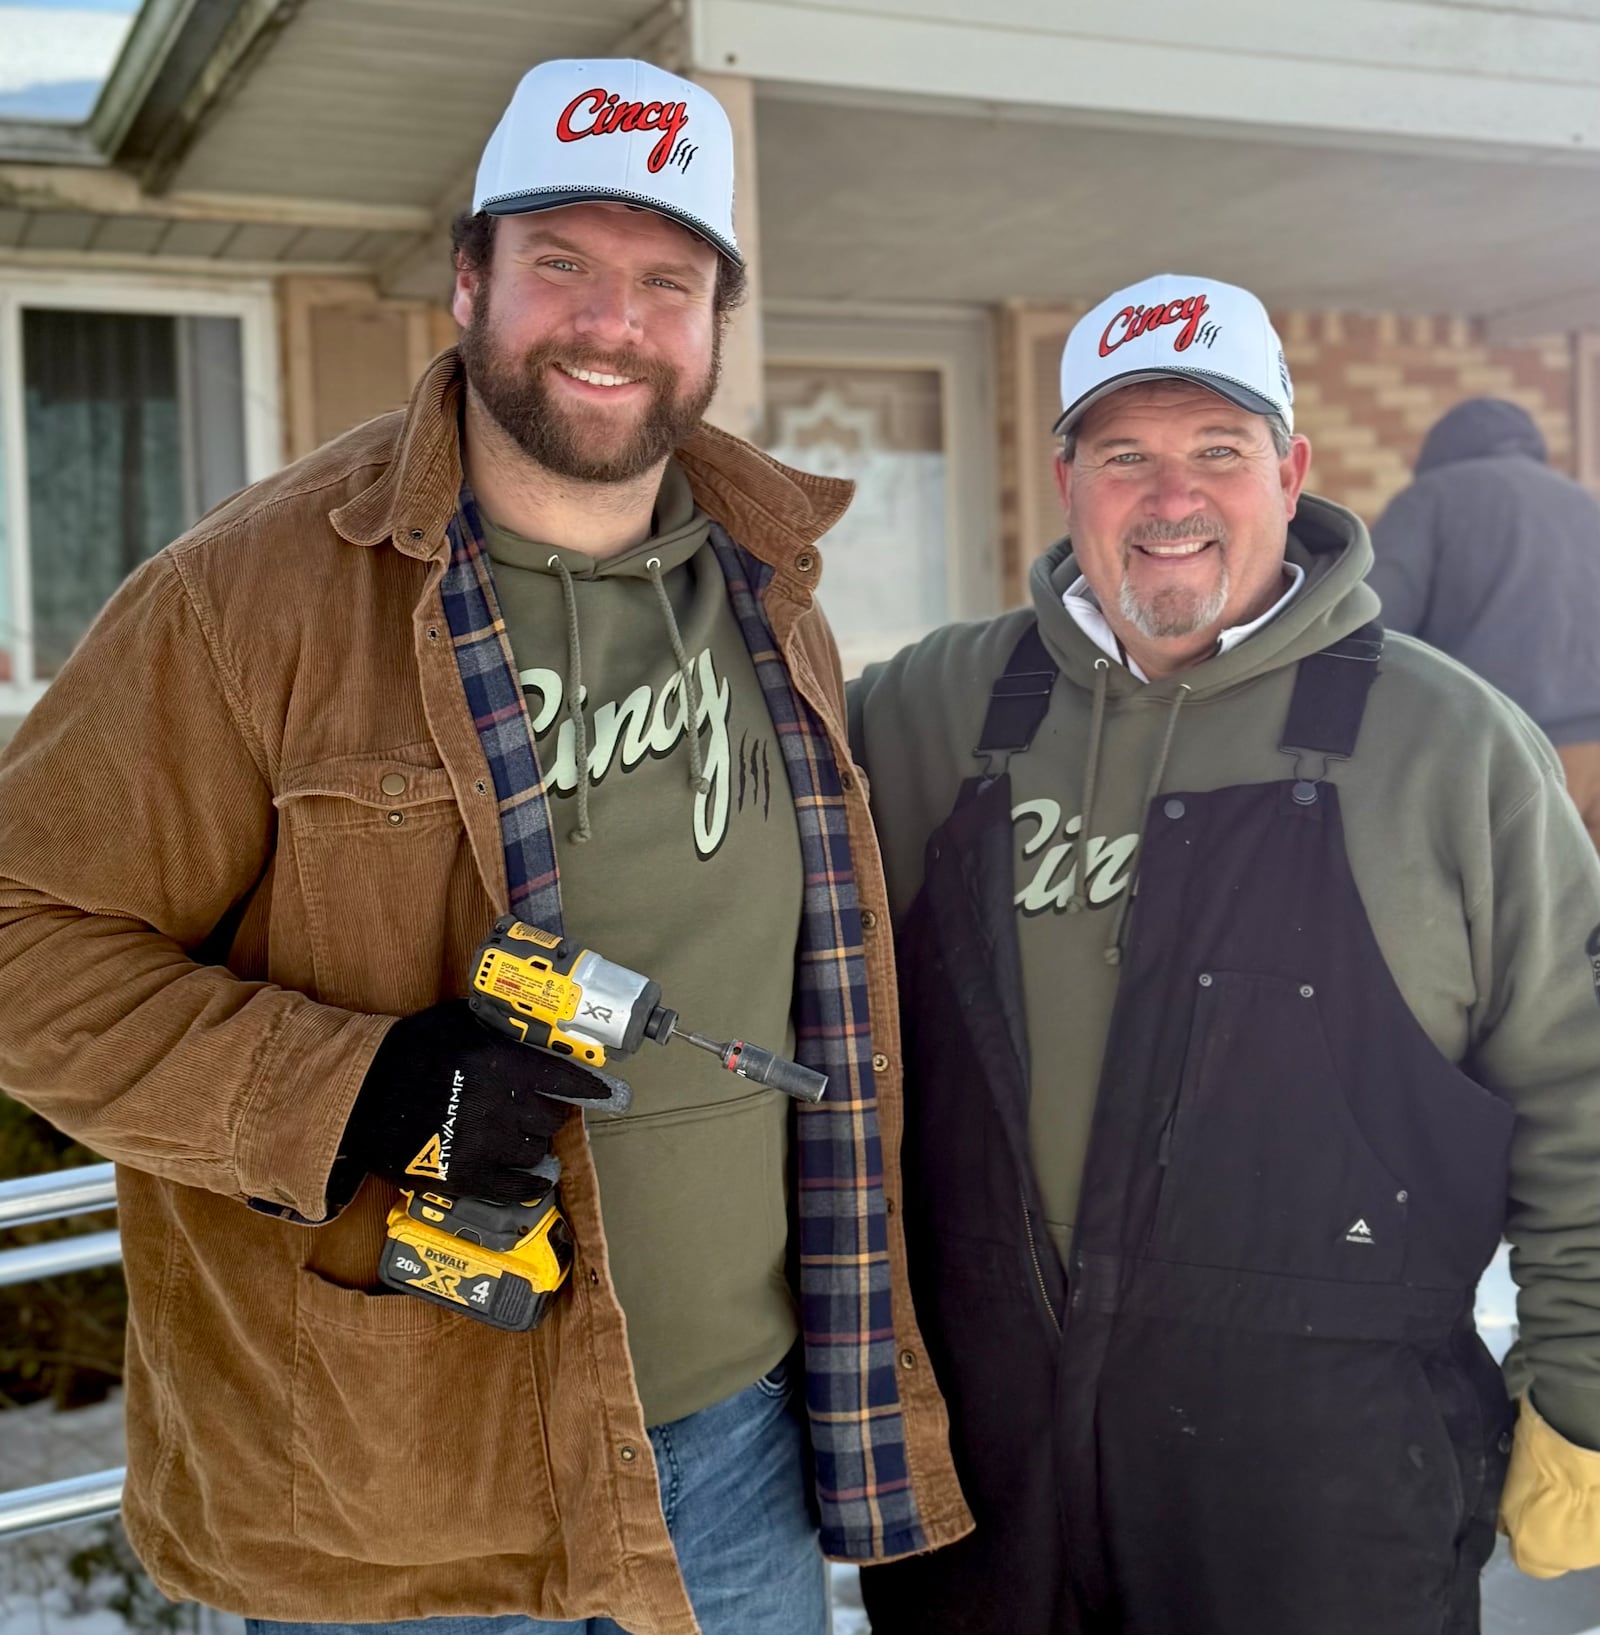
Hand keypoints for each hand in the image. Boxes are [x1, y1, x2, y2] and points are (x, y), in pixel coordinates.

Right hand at [341, 999, 626, 1202]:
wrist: (357, 1098)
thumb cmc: (404, 1052)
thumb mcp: (454, 1022)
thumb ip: (495, 1028)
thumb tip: (528, 1031)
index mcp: (501, 1063)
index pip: (562, 1076)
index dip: (588, 1085)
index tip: (604, 1091)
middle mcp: (501, 1105)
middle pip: (551, 1117)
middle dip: (551, 1114)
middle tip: (544, 1112)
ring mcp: (485, 1145)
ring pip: (536, 1151)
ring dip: (536, 1145)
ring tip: (525, 1140)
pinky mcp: (466, 1177)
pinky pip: (515, 1188)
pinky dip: (531, 1185)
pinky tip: (534, 1179)